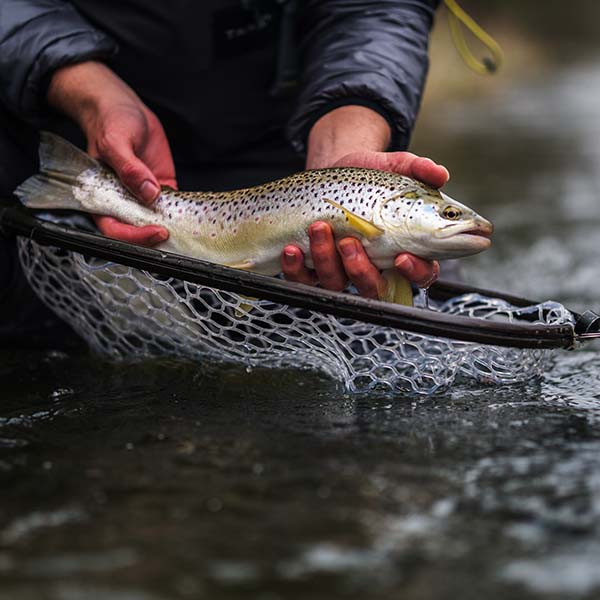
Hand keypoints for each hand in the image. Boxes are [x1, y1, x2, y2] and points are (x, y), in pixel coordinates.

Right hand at [48, 61, 172, 245]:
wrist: (124, 108)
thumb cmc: (110, 122)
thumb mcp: (115, 141)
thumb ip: (129, 168)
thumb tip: (149, 192)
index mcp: (104, 197)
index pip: (115, 229)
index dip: (135, 236)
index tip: (156, 231)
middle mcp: (124, 201)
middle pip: (138, 232)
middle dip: (156, 239)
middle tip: (175, 234)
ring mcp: (144, 196)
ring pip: (158, 222)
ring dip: (173, 229)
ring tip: (188, 231)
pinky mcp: (163, 187)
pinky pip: (174, 206)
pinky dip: (184, 213)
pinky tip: (194, 215)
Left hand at [281, 106, 445, 297]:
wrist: (333, 169)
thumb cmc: (371, 175)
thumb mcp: (395, 166)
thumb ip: (419, 169)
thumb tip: (440, 174)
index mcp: (405, 248)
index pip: (422, 274)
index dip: (415, 273)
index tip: (402, 257)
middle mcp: (375, 266)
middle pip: (375, 288)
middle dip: (361, 270)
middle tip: (349, 242)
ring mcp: (342, 271)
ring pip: (337, 285)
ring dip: (326, 261)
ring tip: (319, 228)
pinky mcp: (313, 269)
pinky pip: (304, 282)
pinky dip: (296, 268)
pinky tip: (292, 249)